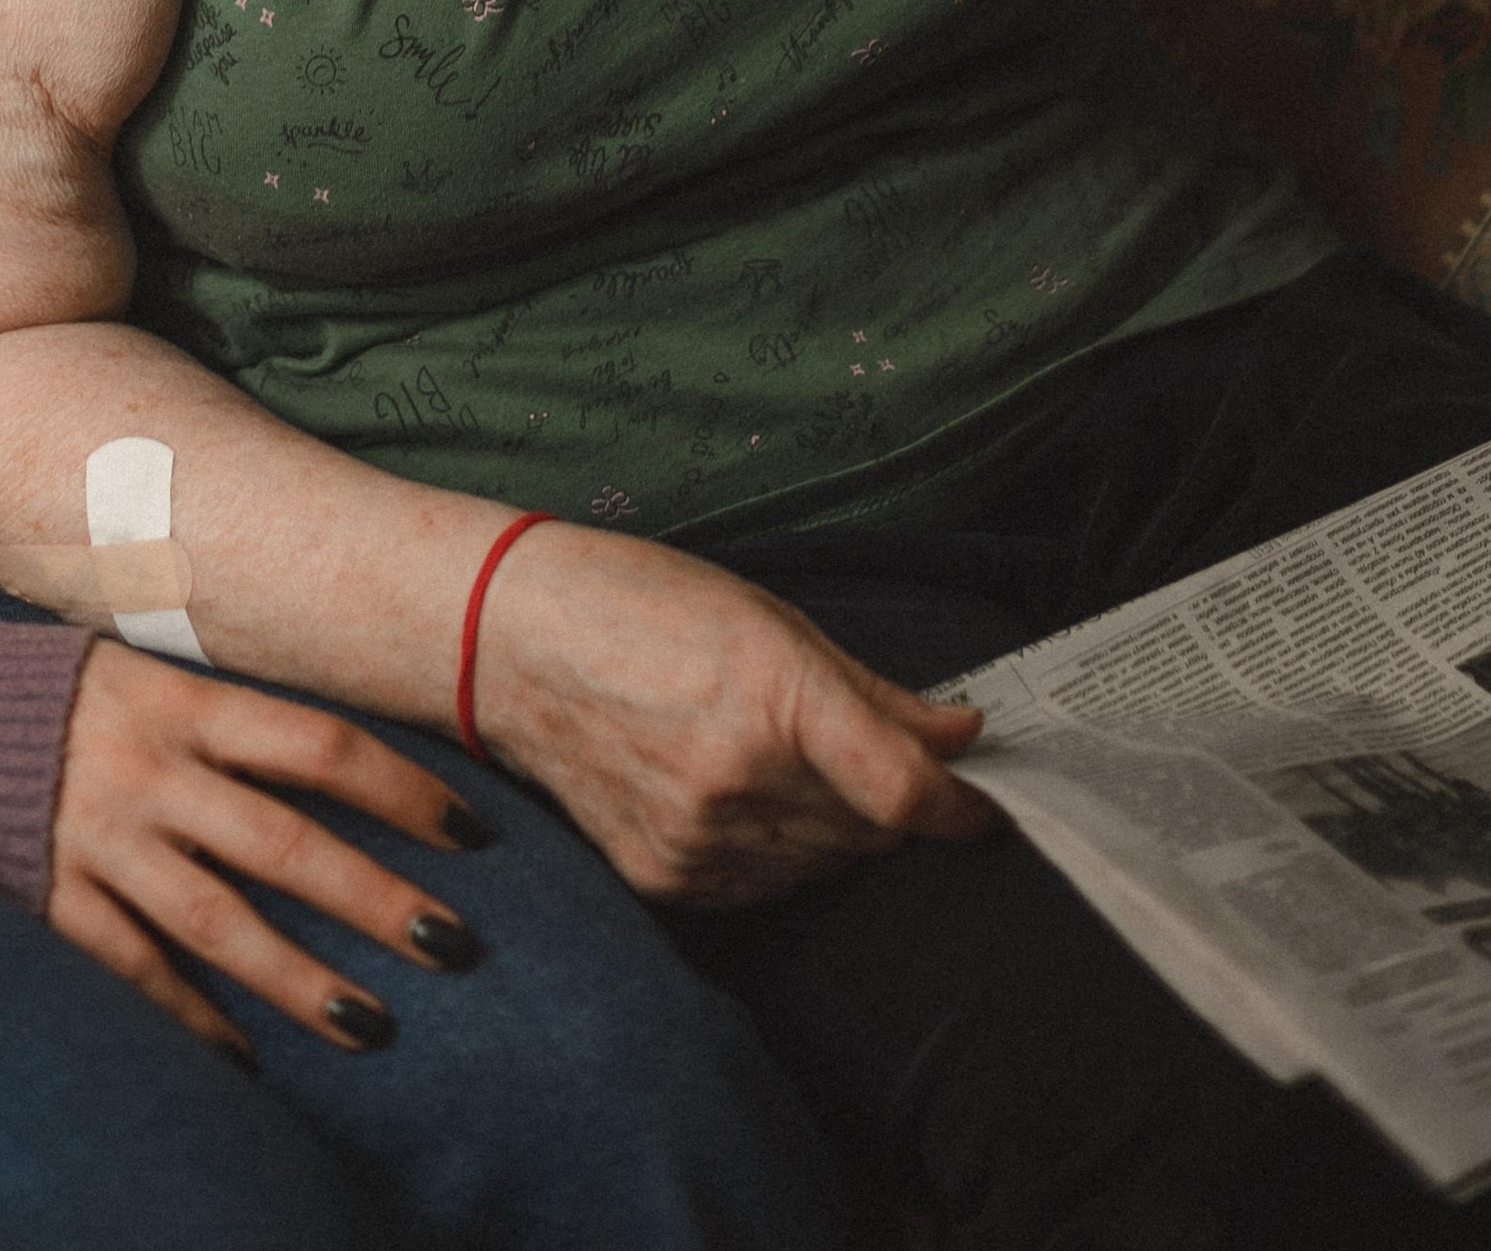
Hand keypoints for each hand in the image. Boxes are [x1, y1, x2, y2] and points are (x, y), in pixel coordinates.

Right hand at [47, 638, 489, 1056]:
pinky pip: (131, 967)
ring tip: (369, 1024)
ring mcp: (98, 838)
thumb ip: (221, 707)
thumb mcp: (139, 663)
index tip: (471, 831)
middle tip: (452, 945)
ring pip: (217, 922)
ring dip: (298, 980)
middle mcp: (151, 769)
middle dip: (375, 899)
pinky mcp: (48, 894)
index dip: (402, 787)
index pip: (320, 746)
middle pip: (286, 843)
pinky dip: (188, 1017)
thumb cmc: (46, 684)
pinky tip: (240, 1060)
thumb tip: (328, 742)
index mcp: (184, 700)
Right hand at [474, 523, 991, 904]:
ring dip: (838, 829)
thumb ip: (871, 692)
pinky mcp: (663, 878)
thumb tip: (958, 735)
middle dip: (894, 803)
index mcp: (770, 697)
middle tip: (881, 758)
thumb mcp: (767, 617)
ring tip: (794, 762)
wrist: (506, 641)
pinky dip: (781, 852)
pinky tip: (751, 796)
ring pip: (822, 864)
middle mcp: (735, 781)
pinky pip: (764, 885)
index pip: (903, 792)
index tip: (984, 805)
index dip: (962, 808)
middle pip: (871, 833)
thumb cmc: (637, 603)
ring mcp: (694, 840)